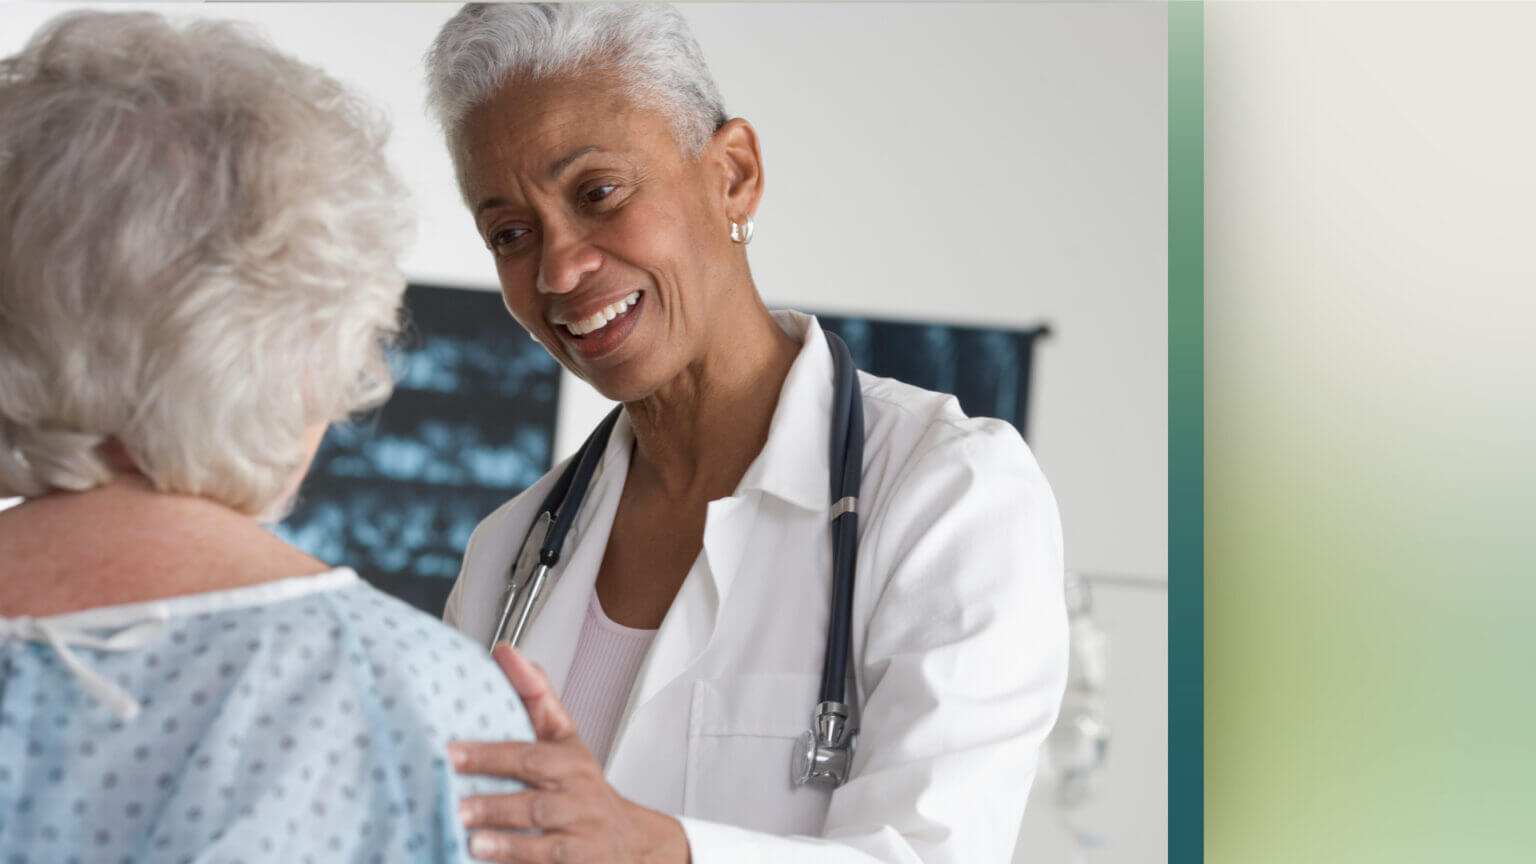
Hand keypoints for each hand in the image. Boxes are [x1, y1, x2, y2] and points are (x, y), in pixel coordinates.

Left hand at [449, 645, 690, 863]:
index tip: (454, 753)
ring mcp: (582, 839)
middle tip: (458, 807)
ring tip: (472, 843)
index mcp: (571, 763)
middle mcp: (579, 800)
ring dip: (508, 843)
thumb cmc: (582, 785)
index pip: (533, 756)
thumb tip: (504, 652)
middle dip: (497, 804)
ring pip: (546, 843)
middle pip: (537, 802)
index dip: (492, 754)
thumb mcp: (564, 738)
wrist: (631, 841)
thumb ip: (534, 696)